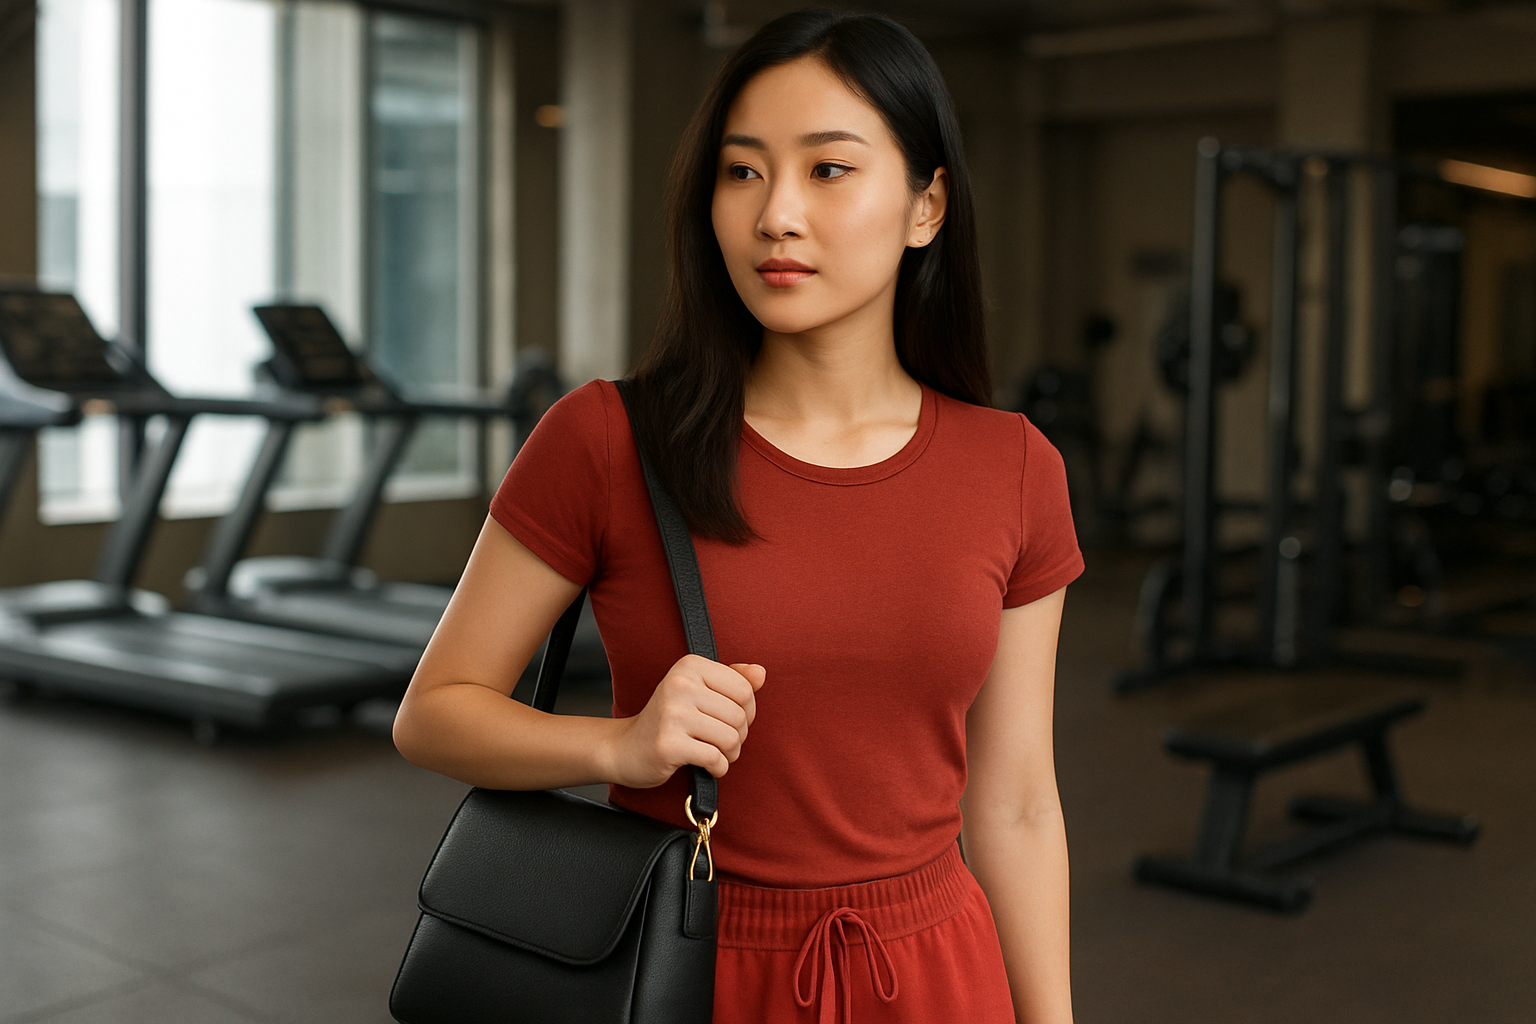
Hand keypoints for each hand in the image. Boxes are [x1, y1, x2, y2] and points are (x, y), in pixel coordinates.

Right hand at [603, 655, 765, 787]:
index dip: (748, 711)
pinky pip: (716, 759)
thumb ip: (733, 680)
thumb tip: (761, 673)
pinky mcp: (669, 744)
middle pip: (740, 716)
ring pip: (731, 738)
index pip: (745, 689)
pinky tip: (706, 766)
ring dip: (730, 754)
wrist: (625, 748)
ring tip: (715, 753)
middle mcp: (679, 685)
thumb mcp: (699, 691)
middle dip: (738, 736)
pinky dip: (718, 768)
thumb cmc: (669, 719)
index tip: (730, 720)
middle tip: (720, 741)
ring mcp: (672, 714)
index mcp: (689, 665)